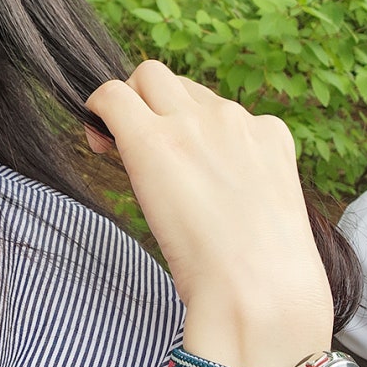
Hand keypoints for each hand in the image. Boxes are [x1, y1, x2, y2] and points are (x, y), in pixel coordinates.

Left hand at [86, 61, 332, 366]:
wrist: (259, 290)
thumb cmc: (264, 277)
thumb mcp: (265, 220)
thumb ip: (241, 193)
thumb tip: (206, 202)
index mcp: (269, 136)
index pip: (216, 110)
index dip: (185, 129)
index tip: (173, 162)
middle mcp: (233, 119)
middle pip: (179, 84)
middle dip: (154, 106)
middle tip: (136, 150)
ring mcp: (194, 123)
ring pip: (148, 76)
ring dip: (130, 104)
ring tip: (115, 148)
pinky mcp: (153, 139)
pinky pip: (112, 95)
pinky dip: (97, 109)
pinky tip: (97, 141)